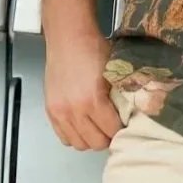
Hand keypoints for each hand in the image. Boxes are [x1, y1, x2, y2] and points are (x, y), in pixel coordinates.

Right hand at [45, 26, 121, 150]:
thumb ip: (121, 97)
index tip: (127, 126)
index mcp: (93, 100)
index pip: (112, 131)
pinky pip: (64, 137)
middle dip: (108, 138)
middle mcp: (74, 110)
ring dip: (91, 139)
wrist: (68, 38)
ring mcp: (60, 112)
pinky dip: (75, 136)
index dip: (122, 130)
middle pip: (95, 143)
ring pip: (79, 144)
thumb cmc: (93, 50)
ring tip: (98, 128)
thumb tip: (131, 114)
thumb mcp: (115, 72)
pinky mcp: (50, 111)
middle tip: (114, 128)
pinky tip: (83, 126)